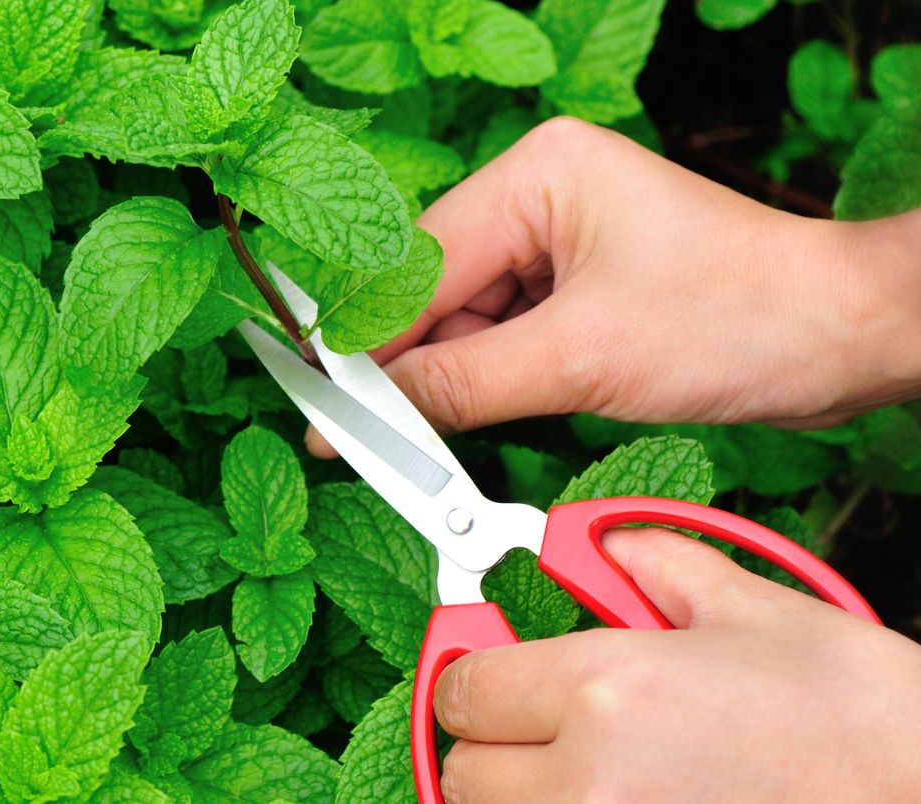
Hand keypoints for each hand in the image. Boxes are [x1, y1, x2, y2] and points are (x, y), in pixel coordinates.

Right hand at [312, 117, 920, 449]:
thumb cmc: (740, 319)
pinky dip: (485, 379)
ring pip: (463, 318)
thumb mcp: (581, 360)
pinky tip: (470, 418)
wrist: (844, 338)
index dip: (365, 341)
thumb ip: (459, 385)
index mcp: (538, 171)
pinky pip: (502, 332)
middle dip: (405, 365)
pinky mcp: (578, 281)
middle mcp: (540, 190)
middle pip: (432, 289)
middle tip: (361, 441)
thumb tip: (369, 414)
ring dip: (447, 378)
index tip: (319, 407)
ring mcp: (560, 235)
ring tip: (421, 442)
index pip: (417, 263)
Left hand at [435, 527, 920, 801]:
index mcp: (606, 690)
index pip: (464, 688)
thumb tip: (599, 544)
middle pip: (466, 770)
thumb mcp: (753, 609)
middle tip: (534, 718)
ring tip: (581, 763)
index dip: (472, 669)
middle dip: (491, 739)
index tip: (488, 662)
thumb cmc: (859, 717)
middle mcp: (590, 779)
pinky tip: (612, 792)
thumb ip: (653, 562)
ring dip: (521, 792)